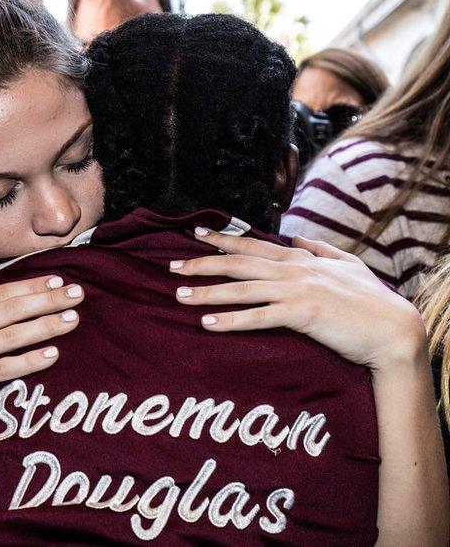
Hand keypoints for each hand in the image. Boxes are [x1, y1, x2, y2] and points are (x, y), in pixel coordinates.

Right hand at [0, 274, 83, 454]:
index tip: (55, 280)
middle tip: (78, 293)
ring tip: (73, 319)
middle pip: (10, 309)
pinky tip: (52, 356)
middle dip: (47, 299)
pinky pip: (4, 368)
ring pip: (12, 335)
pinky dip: (29, 361)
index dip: (27, 286)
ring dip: (46, 325)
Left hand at [170, 227, 426, 370]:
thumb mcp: (347, 265)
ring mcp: (298, 291)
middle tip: (171, 266)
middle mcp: (295, 270)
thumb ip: (319, 249)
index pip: (253, 246)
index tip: (195, 235)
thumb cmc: (371, 301)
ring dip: (208, 292)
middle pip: (239, 264)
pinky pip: (259, 317)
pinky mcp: (303, 315)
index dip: (222, 241)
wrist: (394, 330)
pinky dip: (231, 320)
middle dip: (202, 264)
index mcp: (302, 258)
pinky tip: (208, 323)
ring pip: (242, 290)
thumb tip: (296, 237)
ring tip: (179, 295)